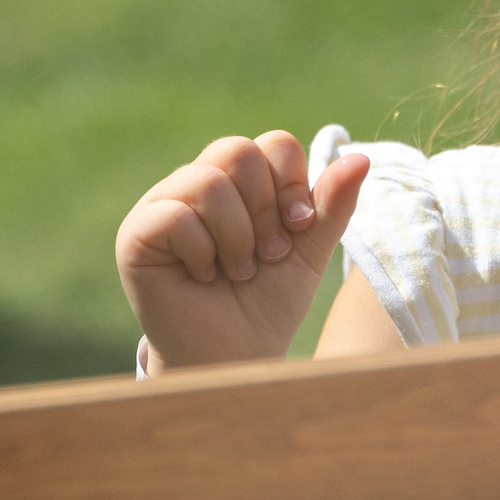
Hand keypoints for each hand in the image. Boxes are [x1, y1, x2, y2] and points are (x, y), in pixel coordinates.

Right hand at [117, 132, 370, 371]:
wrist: (235, 356)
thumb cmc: (268, 302)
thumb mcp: (309, 250)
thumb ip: (332, 205)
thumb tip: (362, 158)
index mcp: (240, 180)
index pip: (273, 144)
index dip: (292, 185)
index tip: (297, 228)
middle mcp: (199, 181)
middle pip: (237, 151)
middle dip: (264, 211)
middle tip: (267, 255)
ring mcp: (163, 203)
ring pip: (208, 182)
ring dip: (236, 238)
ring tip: (237, 271)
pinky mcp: (136, 232)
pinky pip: (175, 215)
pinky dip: (202, 251)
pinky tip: (202, 277)